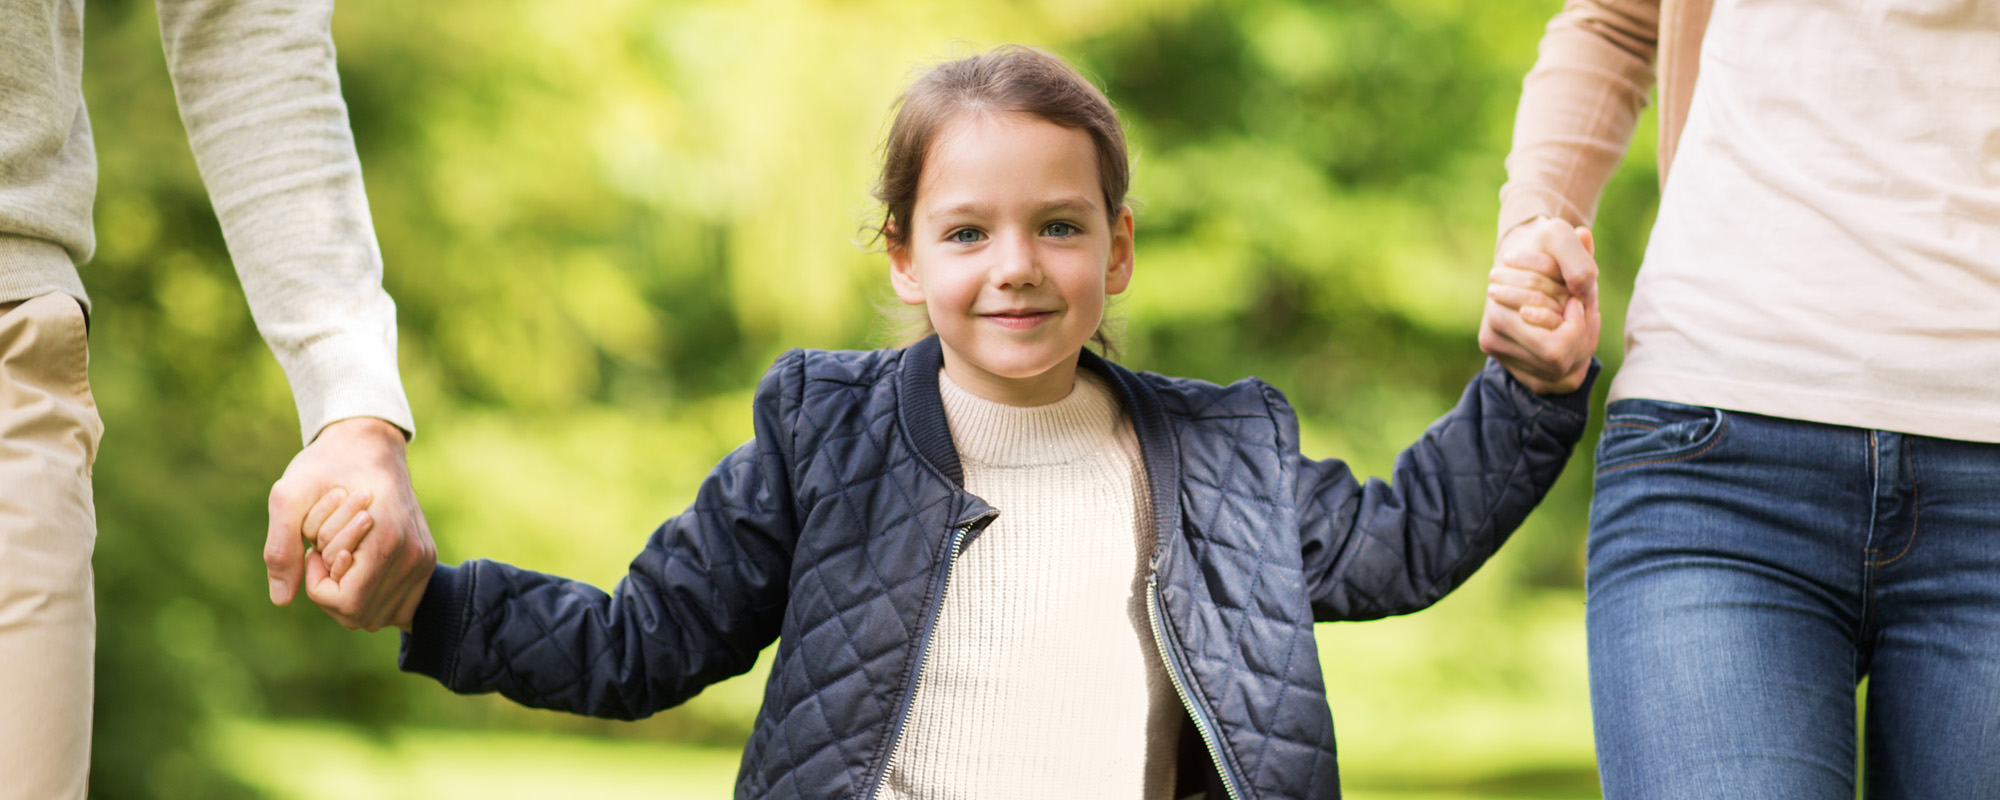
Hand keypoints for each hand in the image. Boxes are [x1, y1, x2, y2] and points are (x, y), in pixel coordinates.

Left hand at [265, 417, 435, 630]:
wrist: (369, 446)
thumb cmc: (326, 467)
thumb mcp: (288, 496)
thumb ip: (280, 549)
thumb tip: (281, 600)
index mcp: (387, 540)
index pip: (347, 603)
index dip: (317, 585)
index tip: (311, 551)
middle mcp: (414, 555)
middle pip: (360, 616)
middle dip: (331, 590)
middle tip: (325, 552)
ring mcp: (423, 560)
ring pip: (377, 617)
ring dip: (350, 594)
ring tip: (344, 555)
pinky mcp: (425, 562)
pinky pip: (396, 609)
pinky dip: (370, 598)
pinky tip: (357, 568)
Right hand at [1477, 217, 1600, 394]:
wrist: (1521, 254)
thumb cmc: (1541, 245)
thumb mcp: (1560, 236)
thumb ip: (1578, 261)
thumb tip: (1583, 295)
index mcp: (1498, 316)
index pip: (1554, 348)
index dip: (1578, 325)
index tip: (1576, 297)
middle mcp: (1492, 341)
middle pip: (1557, 363)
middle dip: (1581, 335)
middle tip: (1582, 307)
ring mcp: (1501, 355)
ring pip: (1559, 372)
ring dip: (1581, 343)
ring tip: (1578, 315)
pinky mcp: (1512, 362)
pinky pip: (1555, 379)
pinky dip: (1575, 357)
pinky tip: (1573, 331)